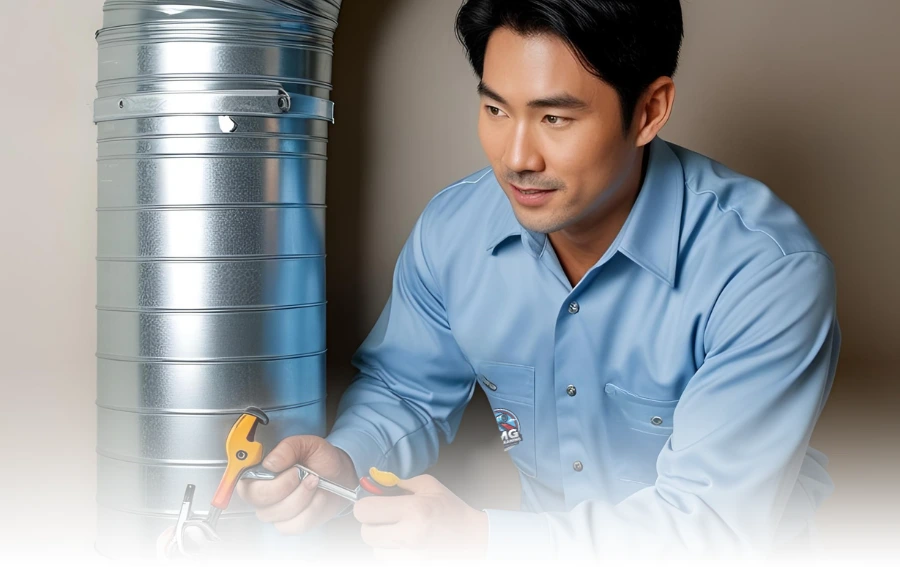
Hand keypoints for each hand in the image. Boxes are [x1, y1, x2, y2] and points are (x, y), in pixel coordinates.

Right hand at [236, 435, 357, 533]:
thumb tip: (270, 463)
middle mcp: (261, 495)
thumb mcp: (306, 444)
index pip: (245, 484)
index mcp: (257, 474)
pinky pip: (296, 524)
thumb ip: (287, 448)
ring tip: (314, 480)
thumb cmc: (318, 459)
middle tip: (302, 473)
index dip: (261, 480)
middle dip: (286, 485)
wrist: (339, 475)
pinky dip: (312, 509)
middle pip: (260, 498)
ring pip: (281, 512)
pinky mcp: (290, 525)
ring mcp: (275, 512)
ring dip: (303, 495)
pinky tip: (318, 497)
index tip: (286, 470)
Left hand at [353, 474, 487, 558]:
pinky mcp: (412, 563)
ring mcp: (411, 554)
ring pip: (375, 547)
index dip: (365, 505)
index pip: (366, 510)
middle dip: (370, 522)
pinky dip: (389, 550)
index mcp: (414, 509)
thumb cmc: (449, 508)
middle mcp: (411, 534)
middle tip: (383, 516)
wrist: (470, 535)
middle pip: (366, 533)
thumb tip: (373, 482)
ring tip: (397, 529)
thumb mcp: (427, 485)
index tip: (372, 502)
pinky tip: (402, 541)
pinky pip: (386, 557)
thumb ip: (398, 483)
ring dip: (381, 538)